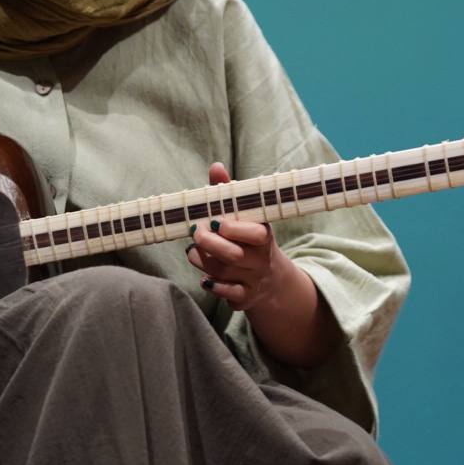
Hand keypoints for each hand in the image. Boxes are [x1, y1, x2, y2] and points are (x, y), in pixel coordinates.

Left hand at [186, 162, 296, 312]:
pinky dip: (213, 286)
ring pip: (225, 273)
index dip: (233, 228)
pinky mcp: (245, 297)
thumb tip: (216, 167)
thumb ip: (229, 192)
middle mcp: (261, 259)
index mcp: (264, 235)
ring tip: (192, 251)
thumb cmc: (250, 239)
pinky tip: (204, 278)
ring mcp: (254, 279)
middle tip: (195, 232)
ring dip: (203, 261)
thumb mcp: (246, 216)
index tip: (215, 221)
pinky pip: (228, 295)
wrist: (271, 279)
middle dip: (210, 244)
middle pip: (235, 255)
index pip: (256, 234)